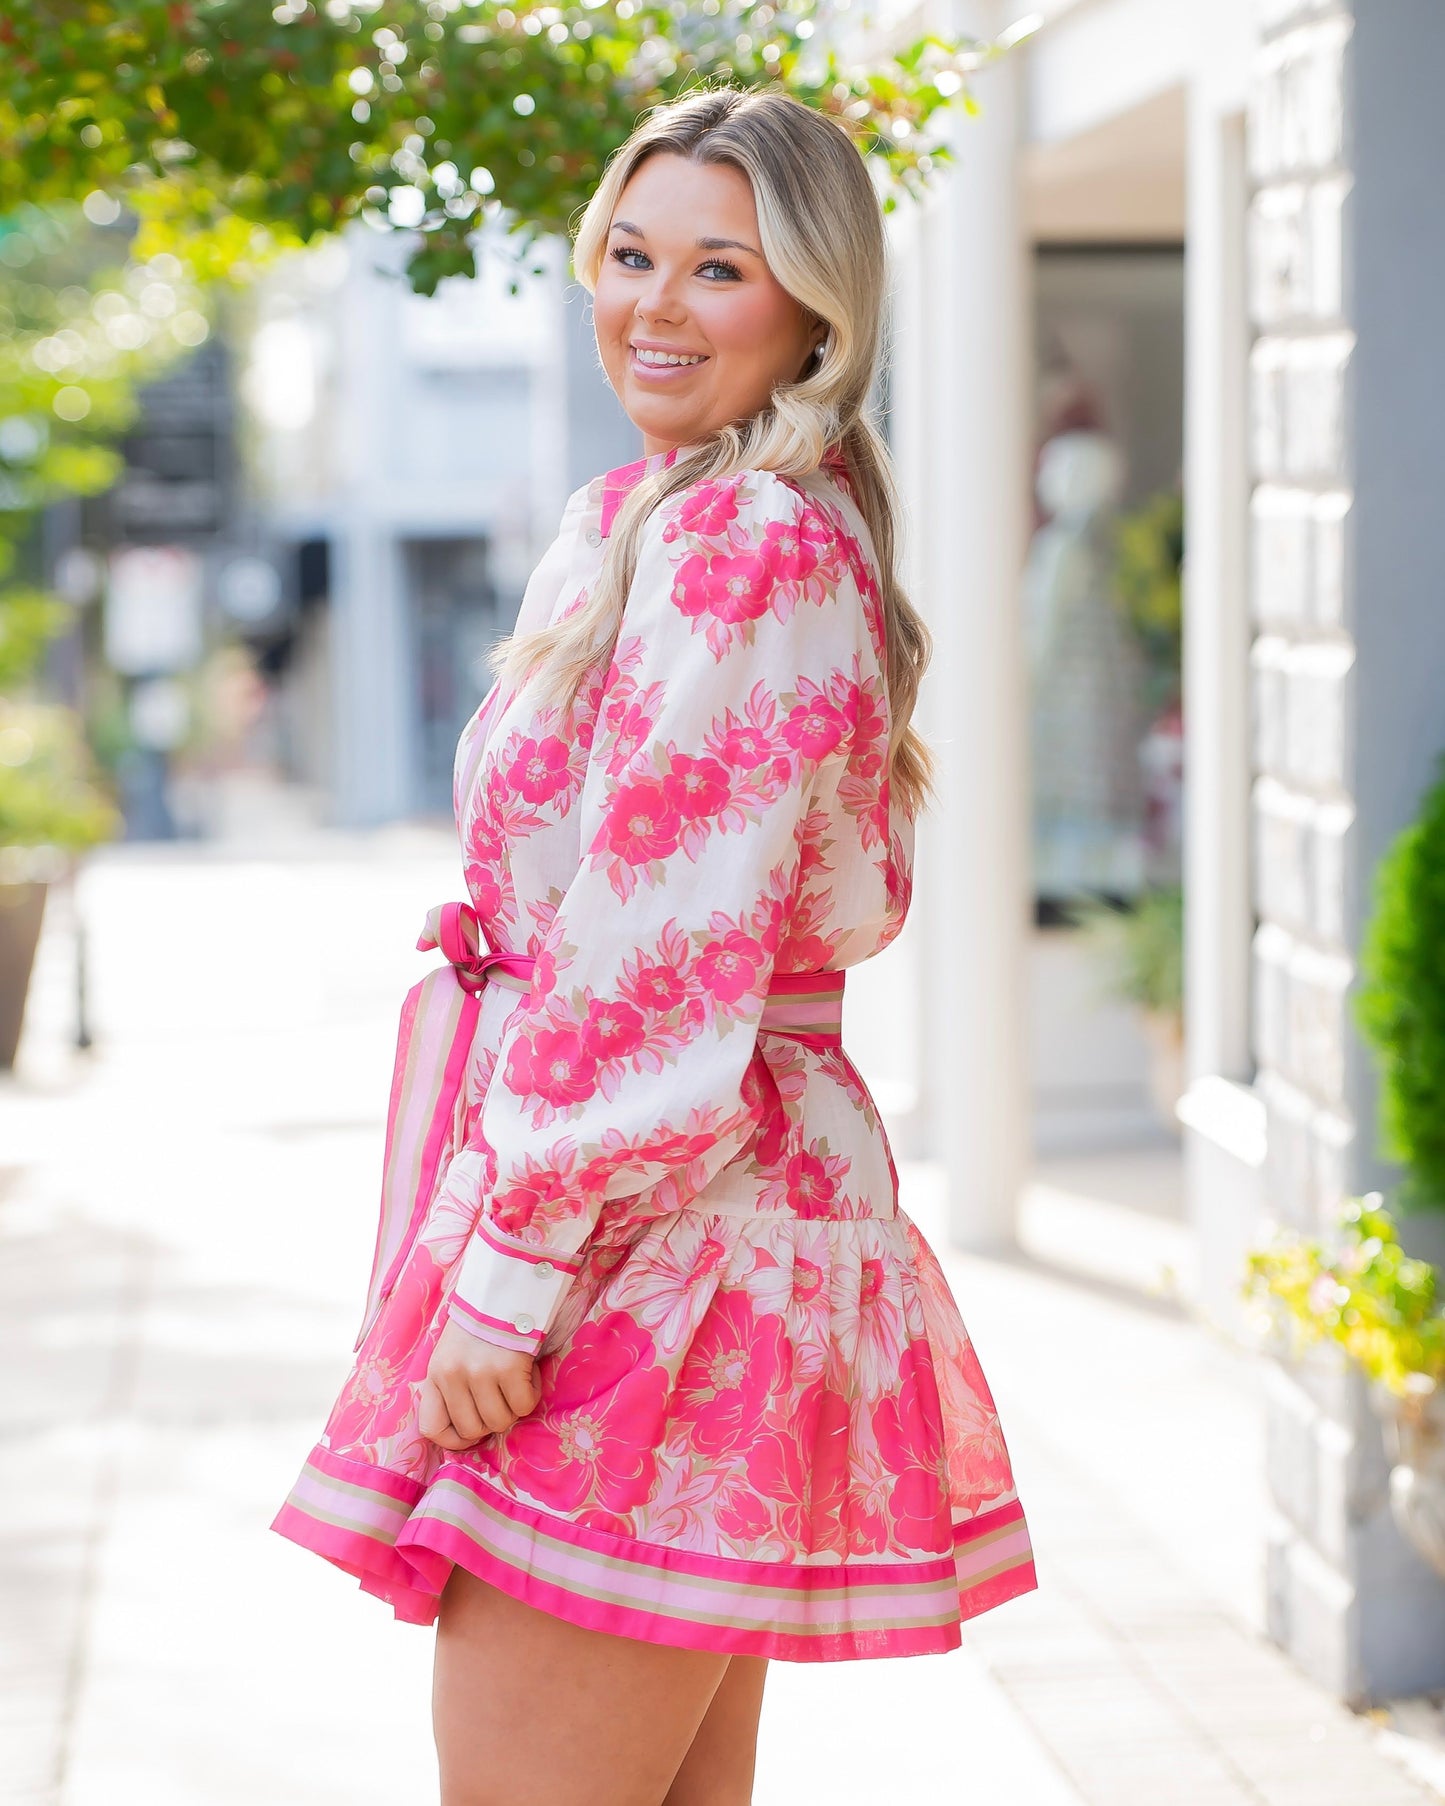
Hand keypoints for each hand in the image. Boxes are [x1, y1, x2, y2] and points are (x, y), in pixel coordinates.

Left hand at [420, 1318, 539, 1450]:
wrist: (504, 1288)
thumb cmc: (479, 1325)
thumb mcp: (451, 1355)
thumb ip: (452, 1388)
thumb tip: (468, 1431)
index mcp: (435, 1374)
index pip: (431, 1428)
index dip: (454, 1440)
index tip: (473, 1432)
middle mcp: (453, 1376)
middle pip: (472, 1430)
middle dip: (491, 1420)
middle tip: (501, 1397)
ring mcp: (480, 1373)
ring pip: (500, 1422)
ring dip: (513, 1408)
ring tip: (515, 1382)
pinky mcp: (509, 1368)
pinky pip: (524, 1405)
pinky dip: (532, 1394)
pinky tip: (528, 1374)